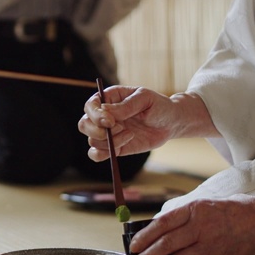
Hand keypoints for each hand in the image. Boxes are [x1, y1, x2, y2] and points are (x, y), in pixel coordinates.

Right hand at [78, 86, 217, 161]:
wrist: (171, 123)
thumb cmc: (159, 106)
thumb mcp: (145, 99)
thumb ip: (126, 105)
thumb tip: (106, 112)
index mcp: (109, 99)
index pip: (90, 106)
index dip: (96, 114)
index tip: (111, 121)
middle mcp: (103, 116)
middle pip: (84, 124)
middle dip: (97, 131)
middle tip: (118, 129)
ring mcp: (107, 133)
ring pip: (92, 141)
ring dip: (110, 141)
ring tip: (131, 135)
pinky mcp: (113, 147)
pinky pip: (96, 155)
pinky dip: (104, 154)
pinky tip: (122, 146)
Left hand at [129, 187, 254, 254]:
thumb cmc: (231, 210)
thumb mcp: (202, 204)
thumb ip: (182, 216)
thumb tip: (157, 228)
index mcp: (193, 210)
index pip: (162, 224)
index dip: (145, 236)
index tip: (134, 246)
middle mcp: (199, 228)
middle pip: (166, 245)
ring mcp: (209, 246)